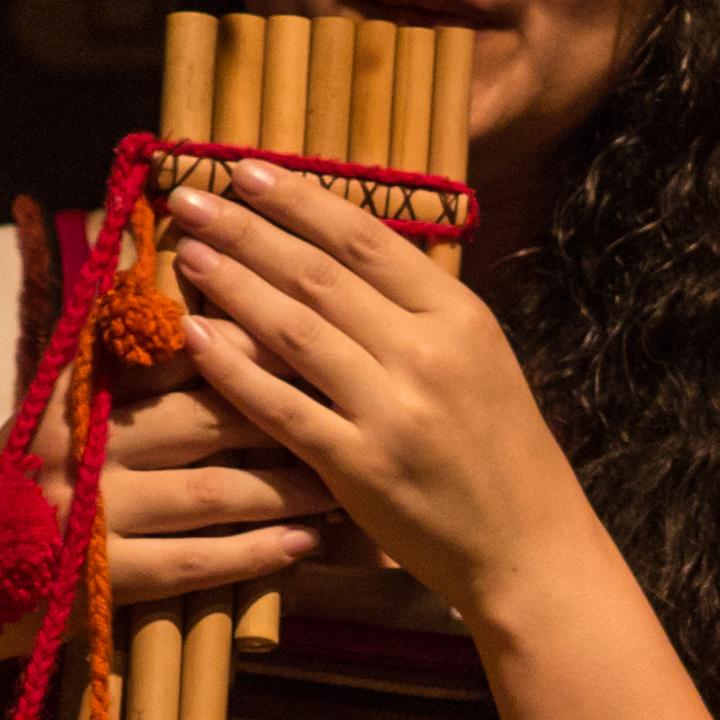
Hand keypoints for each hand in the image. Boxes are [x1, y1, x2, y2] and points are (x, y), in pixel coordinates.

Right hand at [9, 363, 334, 629]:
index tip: (311, 341)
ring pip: (211, 493)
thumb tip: (157, 266)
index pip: (171, 352)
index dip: (245, 346)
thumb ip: (110, 343)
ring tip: (339, 487)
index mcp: (74, 392)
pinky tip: (303, 544)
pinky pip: (195, 563)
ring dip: (285, 491)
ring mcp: (90, 515)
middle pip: (203, 421)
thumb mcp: (57, 399)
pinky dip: (255, 553)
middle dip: (283, 418)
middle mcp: (80, 447)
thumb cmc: (31, 472)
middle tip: (350, 415)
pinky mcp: (101, 577)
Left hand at [162, 162, 607, 628]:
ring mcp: (393, 411)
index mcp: (461, 316)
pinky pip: (281, 406)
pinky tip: (196, 338)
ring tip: (189, 254)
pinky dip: (233, 369)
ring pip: (294, 329)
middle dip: (248, 229)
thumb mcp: (480, 361)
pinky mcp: (360, 467)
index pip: (366, 238)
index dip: (299, 200)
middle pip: (320, 273)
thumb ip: (419, 311)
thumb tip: (343, 255)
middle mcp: (428, 353)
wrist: (530, 549)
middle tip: (191, 198)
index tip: (247, 170)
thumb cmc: (503, 454)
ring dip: (234, 285)